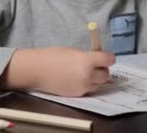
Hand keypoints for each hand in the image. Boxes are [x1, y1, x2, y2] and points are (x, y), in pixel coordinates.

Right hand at [0, 47, 114, 96]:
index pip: (109, 60)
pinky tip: (77, 78)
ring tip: (84, 72)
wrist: (37, 70)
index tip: (106, 57)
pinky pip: (88, 90)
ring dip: (96, 78)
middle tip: (95, 65)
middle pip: (106, 74)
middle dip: (102, 69)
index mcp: (87, 60)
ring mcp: (82, 86)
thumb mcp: (74, 51)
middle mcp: (87, 75)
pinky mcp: (77, 94)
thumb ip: (89, 56)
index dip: (108, 58)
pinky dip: (87, 84)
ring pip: (99, 84)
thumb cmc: (53, 56)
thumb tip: (101, 59)